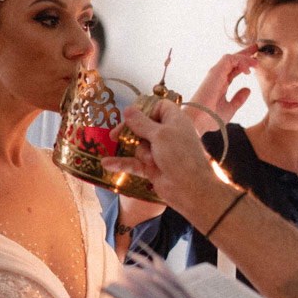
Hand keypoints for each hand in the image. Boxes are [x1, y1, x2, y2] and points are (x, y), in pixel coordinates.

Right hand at [105, 101, 237, 223]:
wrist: (191, 189)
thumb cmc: (180, 156)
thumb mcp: (160, 134)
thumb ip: (141, 123)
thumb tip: (128, 109)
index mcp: (174, 120)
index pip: (158, 107)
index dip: (144, 111)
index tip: (132, 116)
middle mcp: (167, 134)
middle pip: (142, 126)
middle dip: (131, 133)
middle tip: (115, 135)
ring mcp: (159, 152)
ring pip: (138, 145)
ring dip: (139, 153)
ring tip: (149, 162)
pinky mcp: (151, 168)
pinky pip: (133, 162)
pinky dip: (122, 163)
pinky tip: (106, 163)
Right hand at [187, 46, 256, 130]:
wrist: (199, 121)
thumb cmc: (210, 117)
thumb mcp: (230, 108)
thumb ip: (239, 99)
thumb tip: (247, 89)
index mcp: (220, 84)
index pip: (234, 69)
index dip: (245, 64)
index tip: (256, 62)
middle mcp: (218, 76)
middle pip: (233, 60)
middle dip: (246, 53)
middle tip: (258, 47)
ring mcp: (216, 73)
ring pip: (232, 57)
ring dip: (246, 58)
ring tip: (257, 64)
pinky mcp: (216, 71)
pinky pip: (230, 59)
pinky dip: (241, 61)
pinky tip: (249, 69)